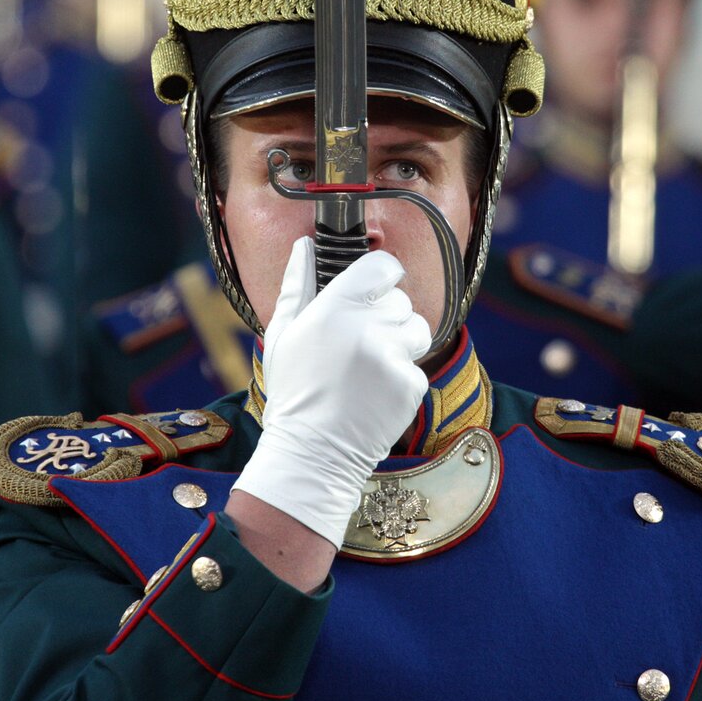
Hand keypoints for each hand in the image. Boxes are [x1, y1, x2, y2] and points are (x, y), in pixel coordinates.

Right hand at [232, 237, 430, 547]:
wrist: (312, 454)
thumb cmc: (294, 393)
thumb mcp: (283, 335)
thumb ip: (296, 286)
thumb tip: (303, 246)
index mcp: (333, 309)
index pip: (383, 266)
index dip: (383, 274)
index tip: (376, 286)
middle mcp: (365, 328)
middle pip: (401, 299)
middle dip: (387, 315)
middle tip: (361, 342)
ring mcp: (391, 358)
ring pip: (418, 328)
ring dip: (401, 341)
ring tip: (371, 366)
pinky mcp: (410, 385)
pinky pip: (418, 365)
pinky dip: (402, 377)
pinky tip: (376, 392)